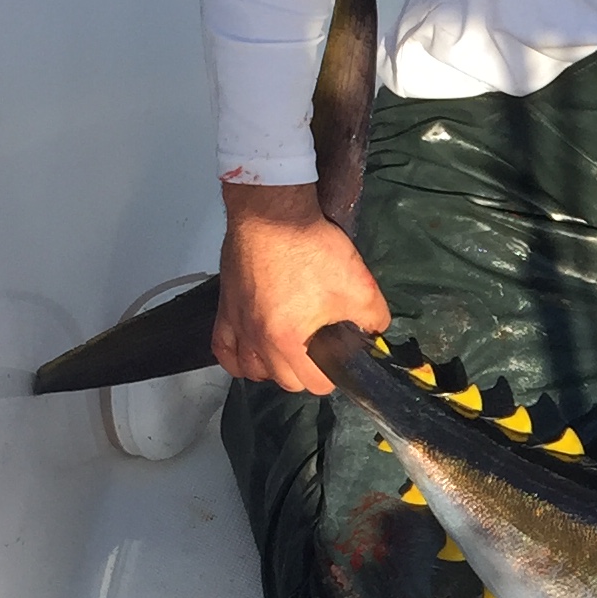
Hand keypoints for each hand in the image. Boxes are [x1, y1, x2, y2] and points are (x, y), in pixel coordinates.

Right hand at [213, 181, 389, 391]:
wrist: (273, 213)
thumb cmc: (312, 248)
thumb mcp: (360, 286)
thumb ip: (374, 319)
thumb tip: (374, 333)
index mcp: (290, 342)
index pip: (315, 384)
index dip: (335, 374)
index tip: (342, 357)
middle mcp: (258, 340)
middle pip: (284, 381)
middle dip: (307, 373)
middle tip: (322, 350)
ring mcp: (238, 325)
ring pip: (251, 369)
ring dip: (273, 369)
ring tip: (291, 353)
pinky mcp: (224, 308)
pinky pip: (223, 349)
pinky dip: (238, 357)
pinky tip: (251, 351)